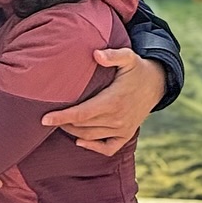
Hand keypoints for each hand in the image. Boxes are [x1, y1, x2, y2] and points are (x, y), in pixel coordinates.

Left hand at [41, 48, 166, 154]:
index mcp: (113, 101)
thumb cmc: (137, 68)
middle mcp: (117, 118)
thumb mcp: (128, 57)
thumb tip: (95, 54)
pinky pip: (107, 148)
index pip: (81, 113)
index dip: (61, 117)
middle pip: (81, 126)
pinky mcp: (126, 134)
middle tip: (50, 115)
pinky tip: (80, 141)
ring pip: (90, 137)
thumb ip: (112, 55)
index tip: (44, 119)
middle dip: (63, 123)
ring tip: (61, 122)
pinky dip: (93, 147)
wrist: (157, 83)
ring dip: (73, 132)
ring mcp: (122, 129)